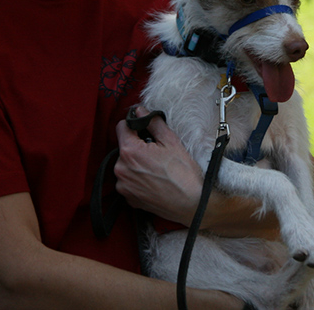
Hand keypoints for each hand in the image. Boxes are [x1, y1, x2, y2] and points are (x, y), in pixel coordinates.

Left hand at [114, 106, 203, 224]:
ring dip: (137, 163)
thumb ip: (153, 122)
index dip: (134, 124)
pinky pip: (129, 181)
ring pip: (126, 165)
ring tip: (157, 168)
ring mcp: (123, 186)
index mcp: (129, 152)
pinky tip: (155, 180)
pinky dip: (138, 178)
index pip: (121, 127)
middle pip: (124, 147)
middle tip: (157, 152)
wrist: (192, 203)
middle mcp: (121, 169)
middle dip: (137, 145)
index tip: (144, 128)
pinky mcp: (128, 198)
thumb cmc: (183, 173)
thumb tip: (140, 111)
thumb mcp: (171, 141)